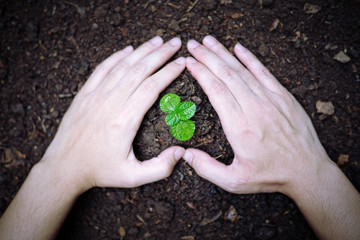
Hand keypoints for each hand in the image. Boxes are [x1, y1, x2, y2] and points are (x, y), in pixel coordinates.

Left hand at [40, 36, 185, 190]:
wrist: (64, 167)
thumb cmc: (100, 171)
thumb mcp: (133, 177)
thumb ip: (160, 167)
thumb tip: (181, 152)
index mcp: (125, 121)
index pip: (151, 87)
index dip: (169, 72)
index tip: (181, 63)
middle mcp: (110, 103)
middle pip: (139, 70)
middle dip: (160, 54)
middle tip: (175, 43)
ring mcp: (95, 96)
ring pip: (122, 66)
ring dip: (141, 51)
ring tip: (157, 40)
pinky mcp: (84, 95)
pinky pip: (102, 70)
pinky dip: (115, 57)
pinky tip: (127, 50)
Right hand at [183, 36, 331, 194]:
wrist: (307, 170)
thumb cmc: (270, 175)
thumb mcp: (234, 181)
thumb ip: (207, 168)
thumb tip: (185, 154)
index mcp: (239, 126)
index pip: (215, 90)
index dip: (200, 72)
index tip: (189, 62)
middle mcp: (253, 108)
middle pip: (225, 75)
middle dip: (206, 57)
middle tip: (192, 45)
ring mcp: (270, 99)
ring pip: (242, 70)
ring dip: (223, 53)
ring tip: (208, 41)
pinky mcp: (283, 96)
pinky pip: (263, 72)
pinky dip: (250, 58)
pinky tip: (238, 48)